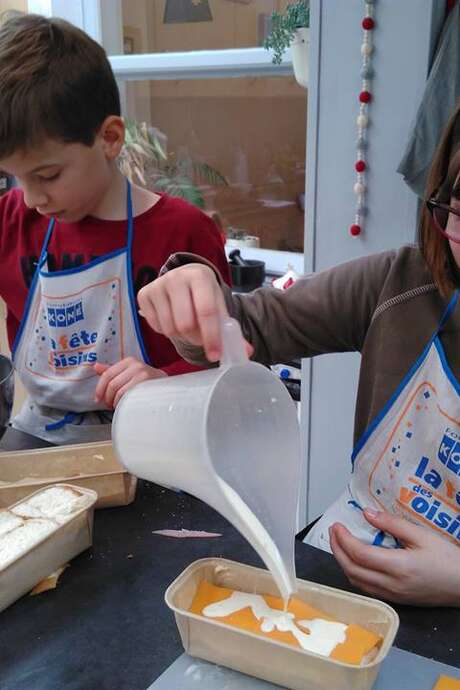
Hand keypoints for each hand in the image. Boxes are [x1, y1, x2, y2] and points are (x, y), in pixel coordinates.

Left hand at [94, 358, 166, 407]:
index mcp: (128, 361)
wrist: (166, 386)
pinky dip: (122, 403)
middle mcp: (135, 365)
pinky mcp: (147, 384)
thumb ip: (112, 370)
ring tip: (117, 406)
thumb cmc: (145, 381)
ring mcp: (142, 374)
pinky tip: (124, 406)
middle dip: (107, 398)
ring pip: (119, 391)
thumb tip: (95, 366)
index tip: (97, 399)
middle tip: (109, 404)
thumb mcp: (129, 372)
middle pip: (112, 384)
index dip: (99, 388)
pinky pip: (127, 396)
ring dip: (115, 402)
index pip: (107, 374)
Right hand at [138, 264, 251, 362]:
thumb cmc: (204, 296)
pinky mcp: (143, 295)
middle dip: (196, 338)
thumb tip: (246, 352)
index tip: (215, 355)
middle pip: (185, 324)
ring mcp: (157, 285)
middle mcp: (176, 276)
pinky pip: (156, 327)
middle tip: (201, 337)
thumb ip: (231, 330)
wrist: (183, 279)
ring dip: (182, 337)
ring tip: (188, 327)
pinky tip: (172, 320)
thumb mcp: (219, 307)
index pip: (206, 311)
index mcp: (200, 276)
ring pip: (170, 328)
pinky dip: (167, 331)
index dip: (212, 336)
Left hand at [329, 508, 459, 605]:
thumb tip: (367, 514)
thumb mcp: (422, 535)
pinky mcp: (395, 601)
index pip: (359, 554)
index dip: (343, 539)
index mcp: (398, 567)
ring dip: (343, 562)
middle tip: (333, 532)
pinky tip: (355, 561)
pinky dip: (354, 574)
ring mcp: (392, 596)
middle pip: (352, 570)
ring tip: (340, 544)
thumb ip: (392, 524)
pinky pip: (366, 588)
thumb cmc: (448, 559)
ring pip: (356, 582)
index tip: (337, 525)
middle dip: (337, 549)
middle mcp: (391, 585)